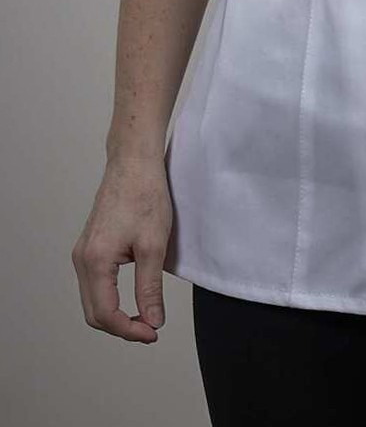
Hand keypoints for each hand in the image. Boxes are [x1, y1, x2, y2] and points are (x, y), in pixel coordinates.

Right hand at [71, 155, 172, 342]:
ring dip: (116, 313)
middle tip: (151, 329)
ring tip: (145, 316)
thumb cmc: (145, 194)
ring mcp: (83, 252)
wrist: (134, 162)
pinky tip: (132, 296)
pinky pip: (95, 283)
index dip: (129, 330)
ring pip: (93, 299)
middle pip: (94, 312)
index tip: (153, 333)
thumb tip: (151, 321)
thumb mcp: (154, 245)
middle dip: (122, 326)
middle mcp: (82, 259)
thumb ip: (149, 288)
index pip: (105, 314)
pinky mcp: (91, 246)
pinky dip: (111, 297)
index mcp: (95, 261)